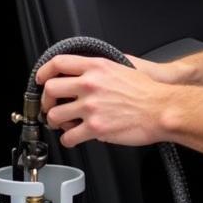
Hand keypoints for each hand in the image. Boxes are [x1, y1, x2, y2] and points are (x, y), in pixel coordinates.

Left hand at [36, 55, 169, 147]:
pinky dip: (68, 140)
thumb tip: (87, 72)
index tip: (41, 79)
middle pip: (50, 89)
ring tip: (62, 125)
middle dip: (46, 101)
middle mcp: (90, 85)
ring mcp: (91, 107)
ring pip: (55, 115)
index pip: (59, 63)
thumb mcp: (122, 68)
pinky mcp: (95, 128)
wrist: (161, 109)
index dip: (44, 72)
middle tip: (51, 107)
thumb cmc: (147, 92)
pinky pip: (69, 137)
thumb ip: (101, 69)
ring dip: (55, 122)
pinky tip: (73, 138)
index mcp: (96, 68)